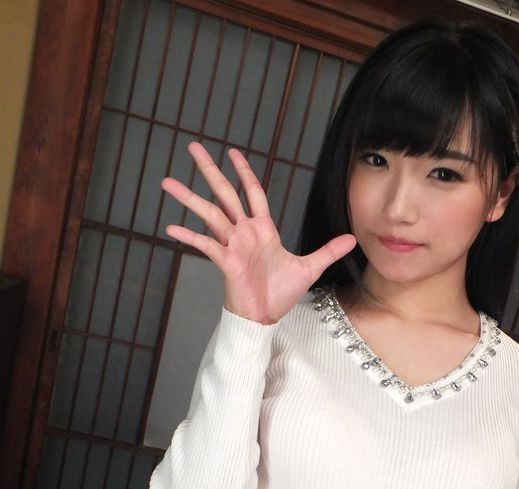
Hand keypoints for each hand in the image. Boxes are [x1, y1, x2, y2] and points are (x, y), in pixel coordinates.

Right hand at [161, 142, 355, 324]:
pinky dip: (189, 237)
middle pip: (225, 193)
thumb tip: (351, 239)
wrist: (266, 317)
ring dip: (189, 198)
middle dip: (210, 170)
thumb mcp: (310, 267)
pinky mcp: (225, 261)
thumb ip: (328, 250)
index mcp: (263, 228)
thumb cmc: (281, 293)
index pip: (252, 192)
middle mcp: (244, 231)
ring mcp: (231, 245)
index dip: (244, 172)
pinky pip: (205, 245)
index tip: (233, 152)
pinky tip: (171, 228)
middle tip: (193, 148)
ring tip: (167, 182)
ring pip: (209, 214)